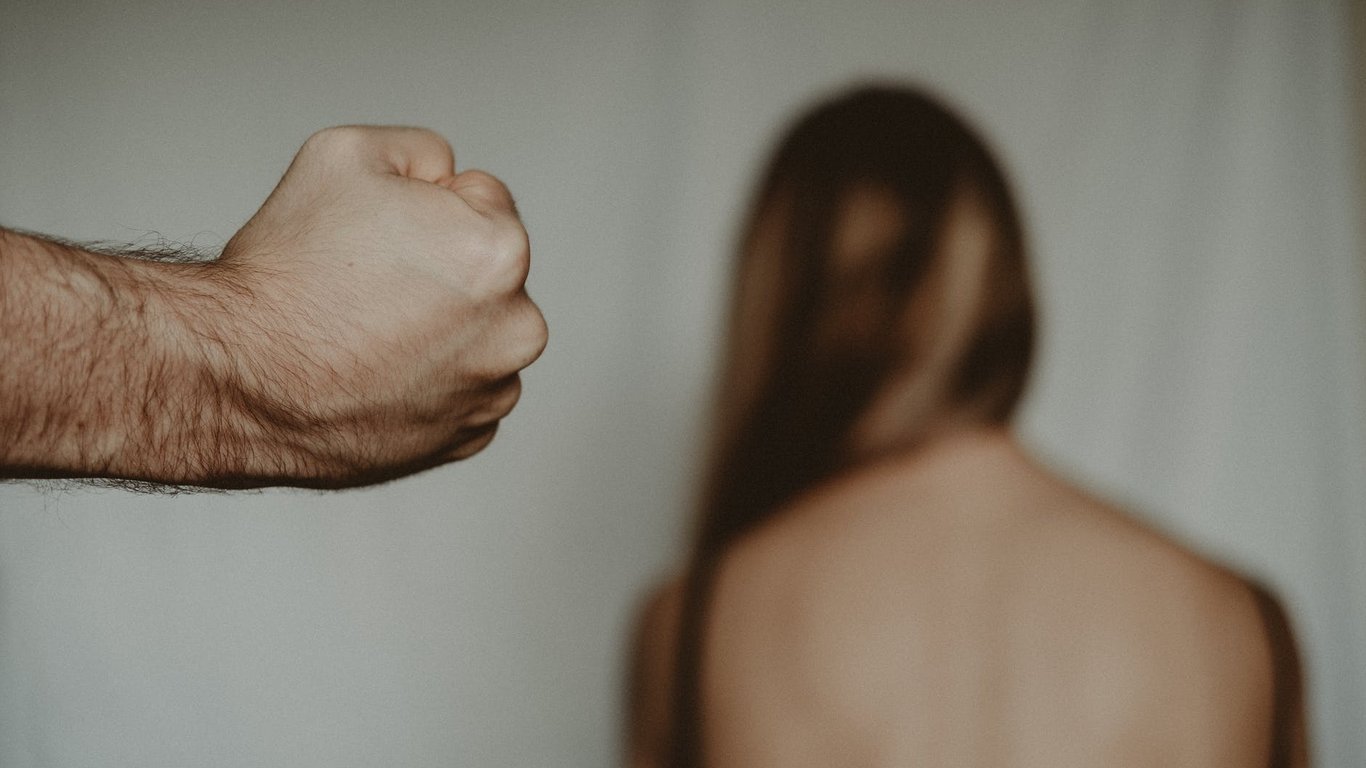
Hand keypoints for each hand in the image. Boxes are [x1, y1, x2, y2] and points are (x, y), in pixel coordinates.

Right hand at [201, 126, 546, 485]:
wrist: (235, 379)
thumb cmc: (284, 274)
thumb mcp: (347, 154)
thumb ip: (422, 151)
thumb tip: (447, 176)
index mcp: (501, 253)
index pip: (483, 198)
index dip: (423, 205)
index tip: (378, 237)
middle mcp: (515, 329)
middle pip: (485, 272)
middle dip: (438, 269)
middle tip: (365, 286)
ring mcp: (492, 393)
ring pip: (474, 335)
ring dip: (437, 329)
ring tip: (364, 334)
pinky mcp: (466, 440)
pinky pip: (458, 392)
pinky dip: (425, 383)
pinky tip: (373, 376)